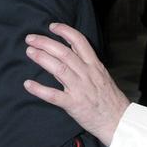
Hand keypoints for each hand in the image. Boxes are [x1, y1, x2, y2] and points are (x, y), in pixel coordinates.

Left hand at [24, 23, 129, 145]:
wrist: (118, 120)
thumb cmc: (109, 98)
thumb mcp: (102, 75)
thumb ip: (88, 63)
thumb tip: (72, 49)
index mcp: (94, 65)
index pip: (80, 42)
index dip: (65, 31)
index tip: (52, 26)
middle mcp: (87, 74)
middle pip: (64, 52)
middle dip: (45, 43)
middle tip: (31, 38)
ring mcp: (80, 89)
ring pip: (59, 69)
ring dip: (42, 58)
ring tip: (29, 52)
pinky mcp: (73, 104)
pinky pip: (54, 95)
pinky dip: (40, 89)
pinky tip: (28, 84)